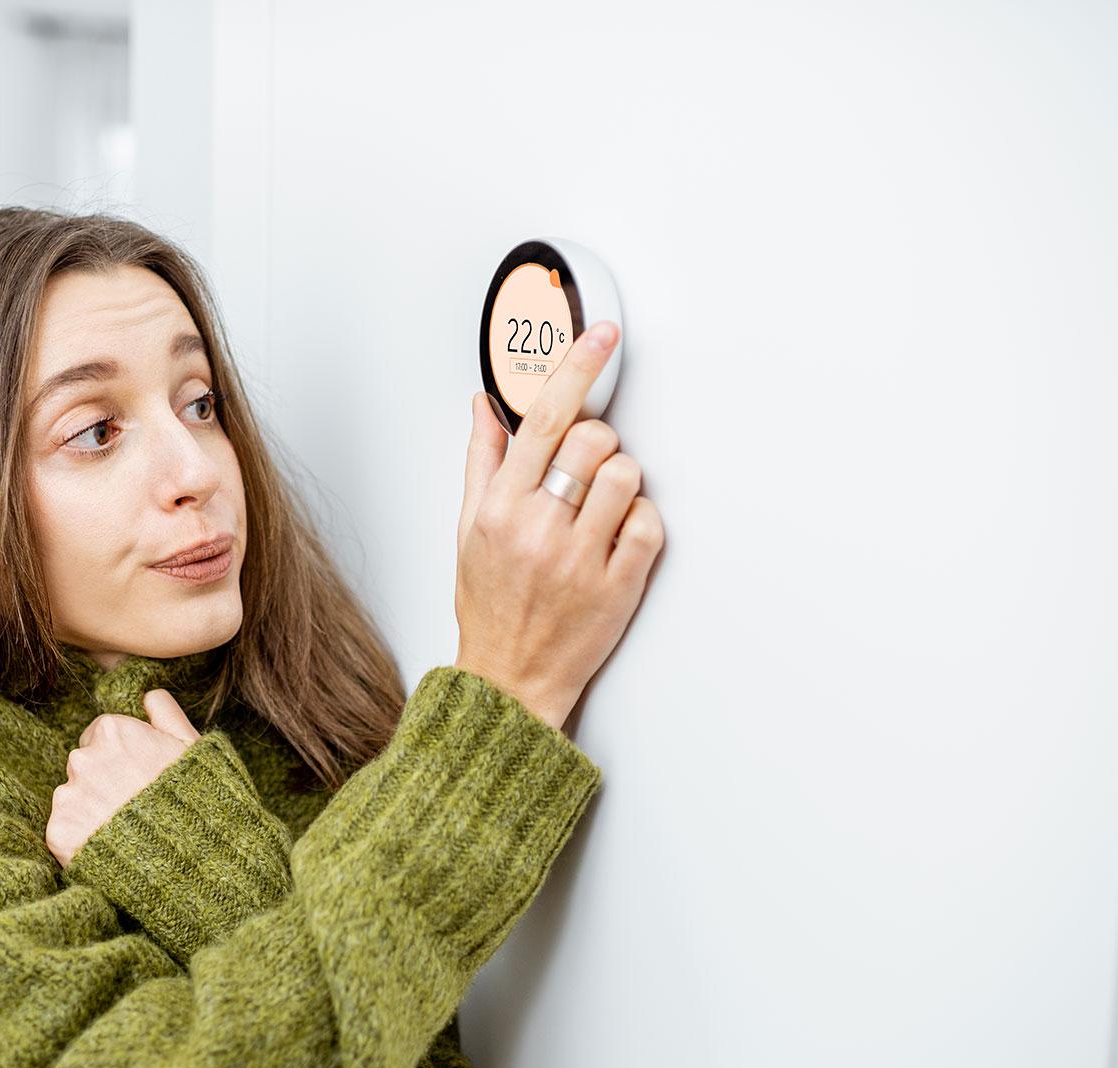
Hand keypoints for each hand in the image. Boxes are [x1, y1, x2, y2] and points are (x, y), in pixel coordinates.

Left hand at [46, 689, 200, 869]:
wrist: (187, 861)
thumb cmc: (196, 800)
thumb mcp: (192, 748)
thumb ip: (166, 713)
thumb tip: (148, 695)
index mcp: (112, 731)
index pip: (100, 736)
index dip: (122, 757)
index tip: (140, 777)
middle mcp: (82, 759)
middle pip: (84, 766)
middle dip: (103, 782)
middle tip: (133, 807)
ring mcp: (68, 797)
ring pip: (72, 798)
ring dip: (90, 811)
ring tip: (124, 831)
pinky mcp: (58, 833)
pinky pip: (64, 831)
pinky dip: (81, 840)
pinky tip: (110, 848)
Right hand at [454, 321, 664, 728]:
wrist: (509, 681)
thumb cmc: (490, 605)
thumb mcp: (468, 529)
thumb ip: (483, 461)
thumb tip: (487, 405)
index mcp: (499, 509)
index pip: (543, 419)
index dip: (577, 367)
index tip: (602, 336)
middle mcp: (537, 529)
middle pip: (593, 439)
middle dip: (598, 442)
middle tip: (587, 470)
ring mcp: (579, 559)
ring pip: (626, 476)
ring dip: (621, 482)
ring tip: (600, 510)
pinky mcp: (618, 587)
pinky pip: (649, 524)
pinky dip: (640, 524)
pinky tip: (616, 540)